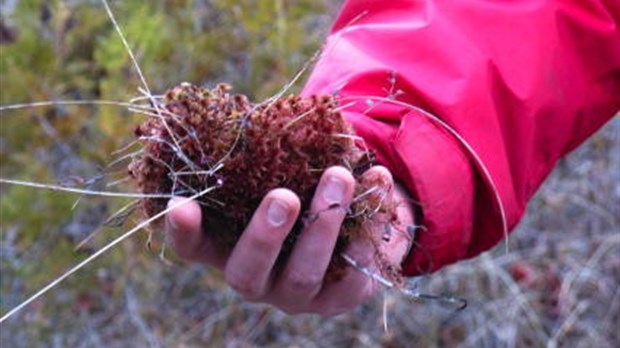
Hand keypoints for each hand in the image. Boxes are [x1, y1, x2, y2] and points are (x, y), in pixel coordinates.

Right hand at [165, 166, 414, 315]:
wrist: (353, 222)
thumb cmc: (301, 186)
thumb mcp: (278, 173)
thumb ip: (265, 157)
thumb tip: (262, 117)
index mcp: (229, 246)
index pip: (193, 249)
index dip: (183, 232)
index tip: (181, 203)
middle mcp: (257, 277)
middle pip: (246, 274)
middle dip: (265, 235)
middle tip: (284, 197)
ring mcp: (296, 293)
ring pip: (303, 274)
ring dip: (323, 224)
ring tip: (340, 177)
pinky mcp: (339, 298)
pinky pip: (353, 274)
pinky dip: (368, 229)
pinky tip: (378, 185)